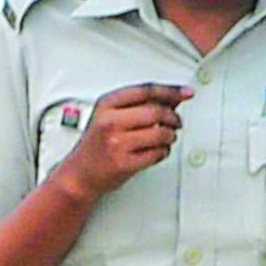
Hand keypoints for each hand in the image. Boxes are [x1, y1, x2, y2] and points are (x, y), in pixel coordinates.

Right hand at [63, 84, 188, 197]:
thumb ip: (141, 105)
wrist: (79, 174)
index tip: (185, 92)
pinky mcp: (124, 163)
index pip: (146, 91)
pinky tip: (157, 150)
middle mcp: (110, 122)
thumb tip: (174, 97)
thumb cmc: (96, 145)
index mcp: (106, 105)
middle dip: (173, 118)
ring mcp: (117, 143)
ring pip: (161, 133)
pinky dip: (164, 151)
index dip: (170, 91)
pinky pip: (158, 153)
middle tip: (176, 122)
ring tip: (166, 137)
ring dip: (170, 136)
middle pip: (156, 111)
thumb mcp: (111, 117)